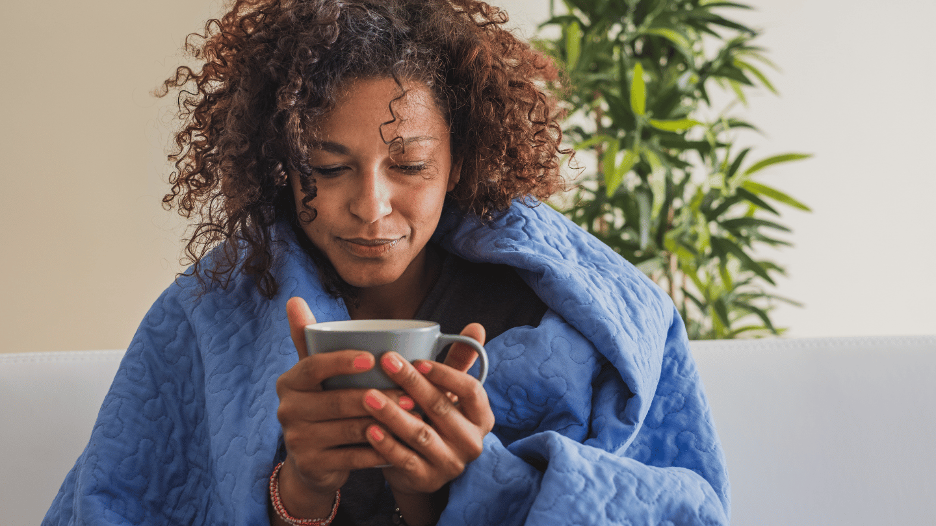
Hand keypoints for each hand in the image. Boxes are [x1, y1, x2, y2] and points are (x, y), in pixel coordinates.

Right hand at [274, 297, 412, 518]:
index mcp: (289, 382)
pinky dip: (381, 451)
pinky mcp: (312, 466)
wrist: (312, 462)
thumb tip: (294, 298)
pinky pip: (353, 458)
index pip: (313, 366)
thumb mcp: (315, 374)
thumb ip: (309, 338)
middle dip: (378, 397)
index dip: (341, 362)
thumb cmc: (324, 404)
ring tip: (414, 416)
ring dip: (386, 423)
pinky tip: (403, 445)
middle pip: (337, 401)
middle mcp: (286, 410)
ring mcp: (297, 441)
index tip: (372, 358)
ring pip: (349, 429)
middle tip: (411, 394)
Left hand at [361, 323, 494, 497]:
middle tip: (385, 361)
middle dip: (412, 384)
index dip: (446, 374)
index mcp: (482, 417)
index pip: (471, 390)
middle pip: (441, 408)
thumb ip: (459, 362)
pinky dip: (386, 444)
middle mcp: (472, 442)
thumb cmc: (436, 418)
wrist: (423, 468)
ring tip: (368, 396)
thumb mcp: (450, 393)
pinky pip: (405, 460)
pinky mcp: (427, 480)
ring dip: (393, 414)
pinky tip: (368, 429)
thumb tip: (476, 326)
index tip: (418, 360)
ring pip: (420, 434)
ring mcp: (450, 464)